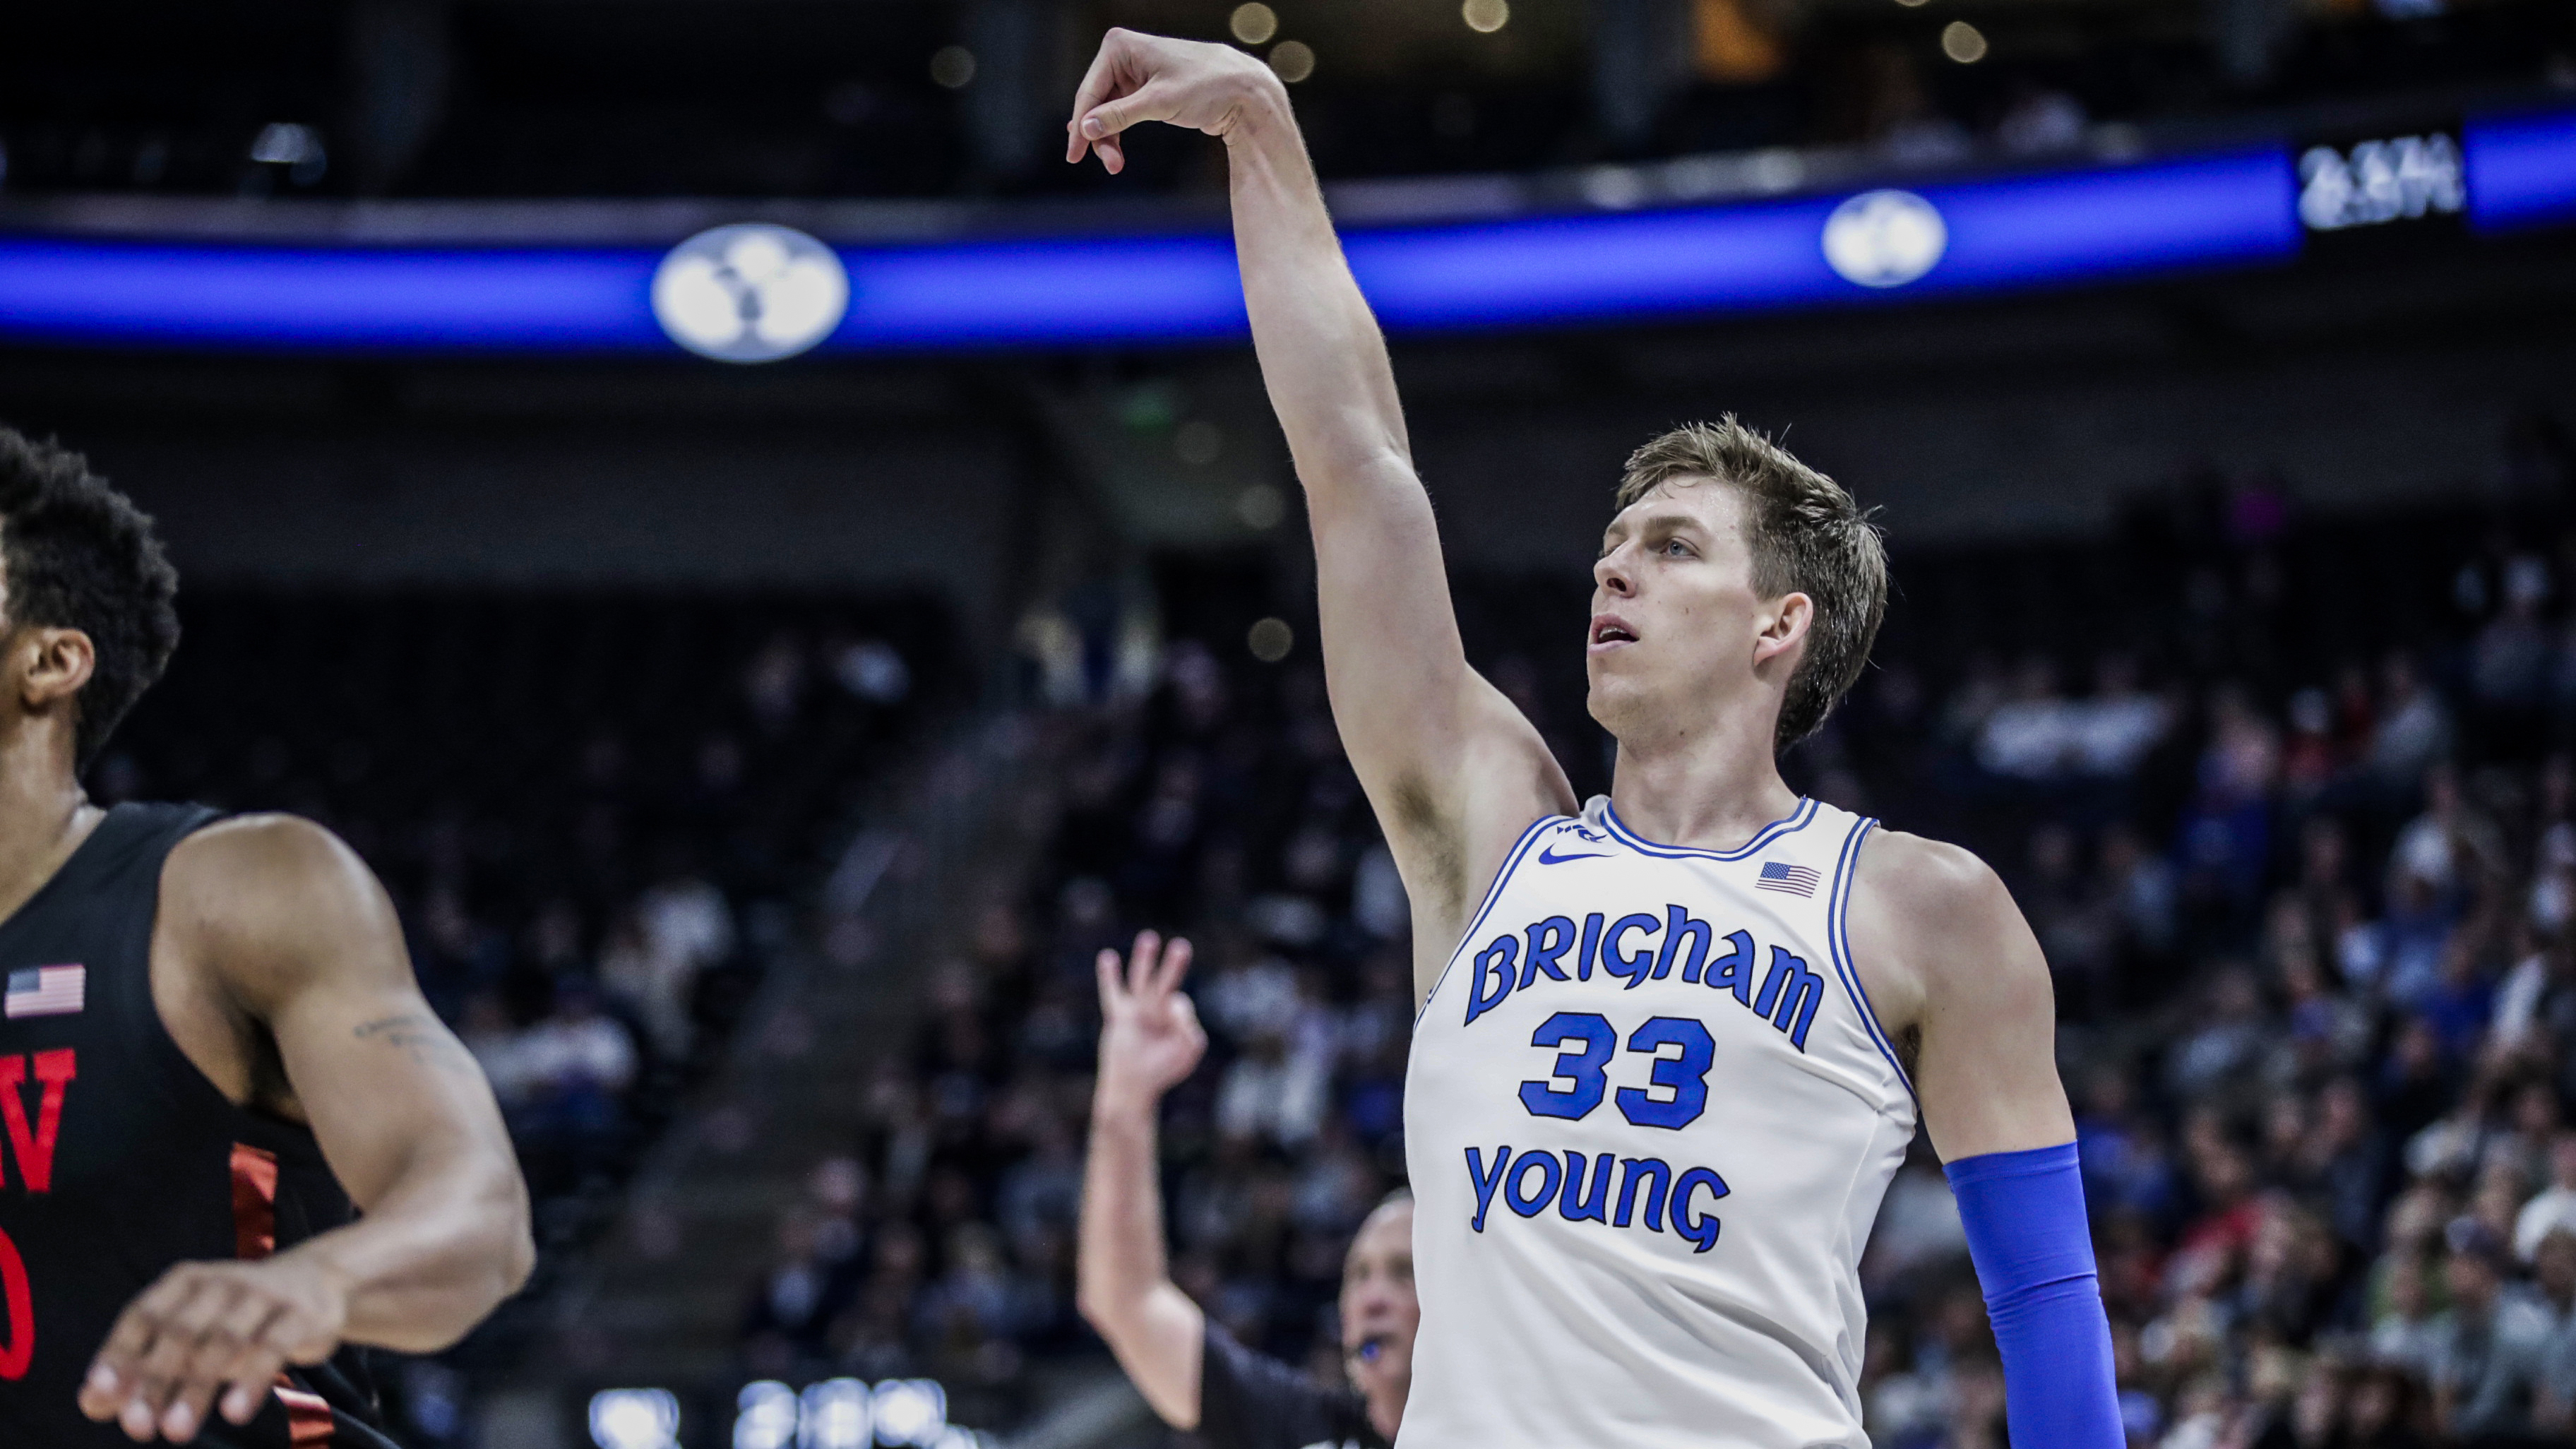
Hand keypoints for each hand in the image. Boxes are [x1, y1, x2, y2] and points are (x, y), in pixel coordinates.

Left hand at [80, 1254, 348, 1442]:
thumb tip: (93, 1404)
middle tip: (138, 1428)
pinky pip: (272, 1347)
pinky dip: (251, 1380)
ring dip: (196, 1389)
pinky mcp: (300, 1313)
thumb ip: (143, 1366)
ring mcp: (263, 1295)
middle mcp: (221, 1281)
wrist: (320, 1283)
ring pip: (223, 1341)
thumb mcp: (191, 1334)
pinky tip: (232, 1413)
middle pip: (181, 1331)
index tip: (103, 1394)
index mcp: (186, 1281)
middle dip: (155, 1381)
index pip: (144, 1314)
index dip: (121, 1354)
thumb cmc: (237, 1317)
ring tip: (176, 1433)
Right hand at [1066, 28, 1283, 173]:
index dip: (1080, 126)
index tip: (1074, 156)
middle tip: (1111, 165)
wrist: (1244, 90)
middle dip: (1100, 135)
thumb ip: (1119, 114)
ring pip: (1109, 110)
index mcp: (1120, 46)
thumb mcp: (1159, 102)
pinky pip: (1123, 111)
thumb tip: (1085, 128)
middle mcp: (1124, 55)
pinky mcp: (1147, 87)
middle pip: (1097, 102)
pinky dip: (1120, 131)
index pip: (1089, 91)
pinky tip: (1116, 151)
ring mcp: (1134, 71)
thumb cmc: (1206, 86)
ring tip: (1116, 165)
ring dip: (1110, 138)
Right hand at [1094, 929, 1205, 1108]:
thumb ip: (1190, 1025)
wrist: (1134, 1087)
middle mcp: (1155, 1012)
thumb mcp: (1188, 1050)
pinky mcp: (1119, 1017)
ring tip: (1149, 938)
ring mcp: (1136, 1012)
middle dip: (1174, 965)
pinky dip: (1110, 975)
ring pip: (1141, 980)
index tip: (1173, 1023)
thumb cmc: (1163, 1072)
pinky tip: (1108, 957)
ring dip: (1145, 959)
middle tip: (1182, 946)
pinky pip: (1112, 992)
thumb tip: (1176, 1000)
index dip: (1180, 1011)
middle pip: (1164, 982)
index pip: (1180, 1002)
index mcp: (1173, 1020)